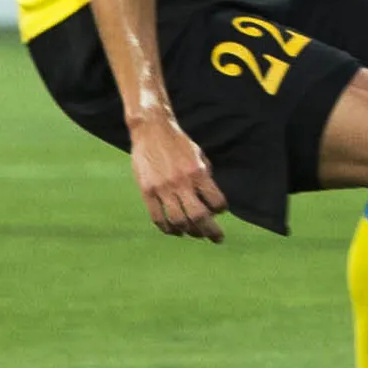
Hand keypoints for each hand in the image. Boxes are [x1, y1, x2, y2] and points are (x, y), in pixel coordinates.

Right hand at [131, 113, 227, 242]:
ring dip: (189, 232)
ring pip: (178, 221)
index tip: (220, 212)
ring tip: (193, 233)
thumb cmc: (178, 142)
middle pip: (199, 217)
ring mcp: (163, 188)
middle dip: (210, 231)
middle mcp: (182, 183)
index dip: (221, 210)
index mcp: (198, 173)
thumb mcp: (199, 155)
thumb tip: (211, 201)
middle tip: (216, 238)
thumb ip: (205, 177)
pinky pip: (158, 218)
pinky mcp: (147, 191)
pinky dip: (167, 228)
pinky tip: (173, 230)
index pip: (216, 202)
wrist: (151, 130)